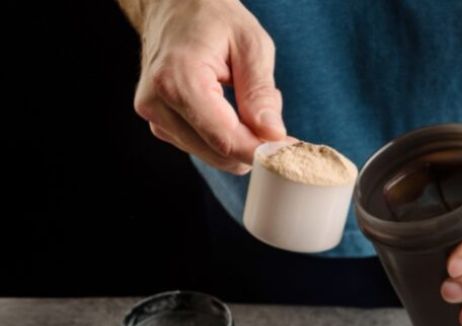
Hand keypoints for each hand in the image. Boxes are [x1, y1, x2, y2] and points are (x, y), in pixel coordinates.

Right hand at [132, 0, 284, 174]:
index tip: (288, 150)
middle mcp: (157, 103)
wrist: (173, 4)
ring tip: (247, 100)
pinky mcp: (159, 122)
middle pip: (218, 152)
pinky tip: (231, 108)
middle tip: (273, 117)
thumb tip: (272, 135)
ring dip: (239, 139)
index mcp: (178, 79)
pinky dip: (224, 137)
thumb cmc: (213, 16)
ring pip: (211, 154)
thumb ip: (260, 93)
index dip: (260, 150)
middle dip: (252, 144)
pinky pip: (201, 146)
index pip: (225, 138)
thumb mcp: (251, 44)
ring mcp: (154, 115)